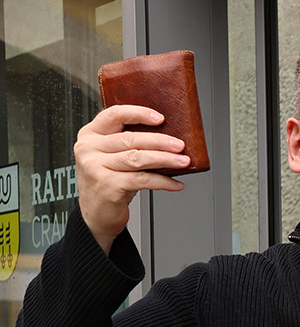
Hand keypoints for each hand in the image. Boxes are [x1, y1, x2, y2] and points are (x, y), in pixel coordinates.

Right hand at [74, 105, 189, 251]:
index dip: (138, 113)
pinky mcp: (108, 185)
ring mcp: (95, 167)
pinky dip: (163, 182)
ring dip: (165, 159)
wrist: (96, 213)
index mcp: (90, 135)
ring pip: (137, 158)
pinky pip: (142, 180)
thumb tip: (169, 139)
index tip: (161, 118)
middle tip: (180, 145)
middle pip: (130, 139)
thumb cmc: (109, 181)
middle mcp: (89, 148)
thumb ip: (129, 143)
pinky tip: (176, 184)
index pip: (114, 115)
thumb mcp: (113, 157)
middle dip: (160, 142)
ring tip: (183, 161)